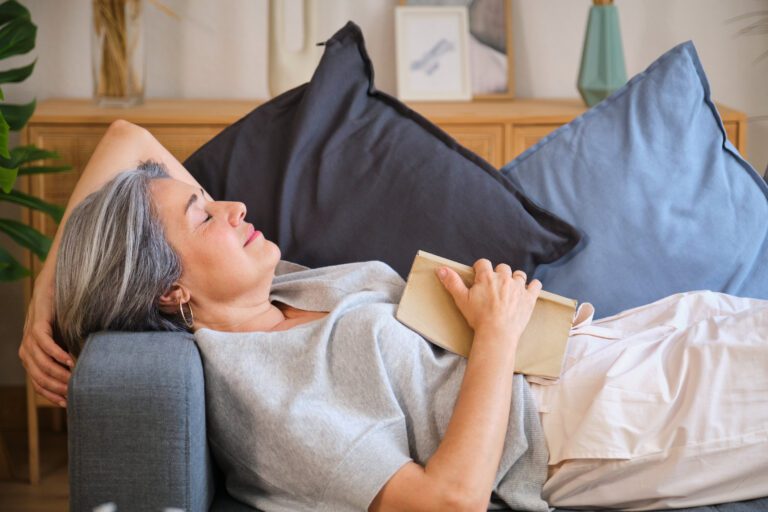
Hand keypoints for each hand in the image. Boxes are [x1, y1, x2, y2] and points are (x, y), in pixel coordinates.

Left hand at [19, 268, 72, 406]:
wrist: (50, 289)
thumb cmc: (59, 318)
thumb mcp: (62, 342)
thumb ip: (65, 357)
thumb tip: (82, 375)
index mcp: (29, 358)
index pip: (38, 384)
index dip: (51, 395)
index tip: (67, 403)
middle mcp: (26, 351)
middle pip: (39, 377)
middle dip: (57, 387)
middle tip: (75, 392)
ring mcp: (29, 339)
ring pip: (42, 364)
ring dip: (58, 374)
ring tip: (75, 379)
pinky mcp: (37, 327)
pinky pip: (46, 345)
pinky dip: (58, 355)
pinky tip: (71, 361)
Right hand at [437, 259, 540, 339]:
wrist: (497, 333)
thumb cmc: (478, 317)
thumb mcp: (461, 299)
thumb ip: (452, 282)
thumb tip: (441, 269)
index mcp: (487, 277)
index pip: (483, 263)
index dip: (480, 268)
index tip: (478, 275)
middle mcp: (504, 278)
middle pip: (503, 268)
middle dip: (498, 274)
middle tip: (494, 286)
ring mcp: (518, 287)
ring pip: (519, 275)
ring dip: (515, 279)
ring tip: (510, 287)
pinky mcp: (529, 298)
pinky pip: (535, 285)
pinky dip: (533, 285)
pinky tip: (530, 288)